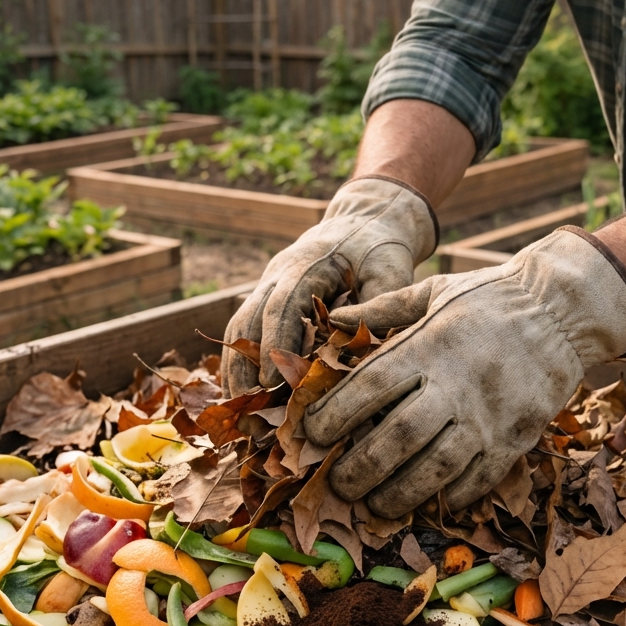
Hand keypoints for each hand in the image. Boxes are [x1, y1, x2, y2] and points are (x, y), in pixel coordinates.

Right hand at [221, 177, 436, 395]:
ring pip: (240, 325)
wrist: (365, 219)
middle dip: (244, 363)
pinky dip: (240, 359)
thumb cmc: (380, 247)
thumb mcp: (390, 269)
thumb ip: (380, 304)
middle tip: (244, 404)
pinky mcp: (269, 297)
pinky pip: (246, 329)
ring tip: (236, 405)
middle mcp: (278, 273)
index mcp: (307, 265)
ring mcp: (269, 284)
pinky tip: (243, 392)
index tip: (269, 382)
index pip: (281, 306)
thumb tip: (367, 347)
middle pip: (248, 318)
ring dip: (235, 365)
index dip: (273, 345)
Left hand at [304, 228, 625, 517]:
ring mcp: (488, 415)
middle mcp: (455, 384)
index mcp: (428, 345)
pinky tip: (429, 501)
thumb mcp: (433, 291)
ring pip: (436, 468)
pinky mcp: (516, 437)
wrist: (564, 309)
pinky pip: (479, 479)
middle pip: (397, 437)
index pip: (368, 388)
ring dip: (399, 494)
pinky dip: (451, 496)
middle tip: (336, 485)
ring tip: (374, 506)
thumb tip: (332, 320)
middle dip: (359, 468)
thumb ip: (381, 309)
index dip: (334, 416)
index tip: (312, 436)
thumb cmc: (490, 297)